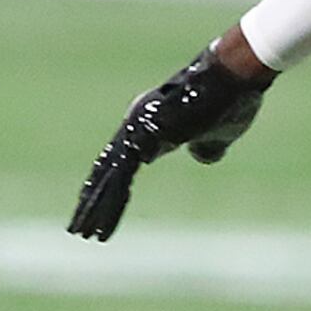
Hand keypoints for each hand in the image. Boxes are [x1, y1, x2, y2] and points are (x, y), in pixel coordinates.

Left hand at [68, 41, 272, 241]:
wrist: (234, 76)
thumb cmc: (229, 100)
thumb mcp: (218, 134)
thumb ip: (206, 146)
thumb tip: (202, 156)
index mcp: (147, 125)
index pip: (119, 163)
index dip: (109, 188)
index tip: (96, 211)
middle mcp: (134, 126)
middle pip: (106, 171)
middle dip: (91, 203)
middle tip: (76, 229)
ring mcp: (136, 130)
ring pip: (109, 177)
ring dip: (97, 209)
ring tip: (83, 234)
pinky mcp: (144, 137)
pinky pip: (122, 176)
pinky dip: (113, 202)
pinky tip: (102, 222)